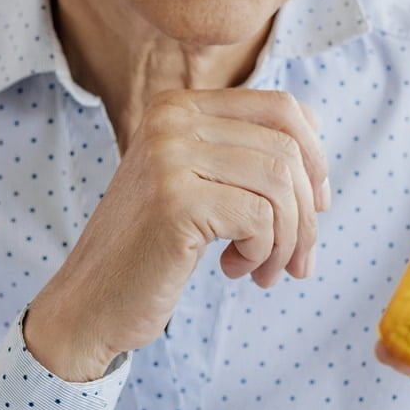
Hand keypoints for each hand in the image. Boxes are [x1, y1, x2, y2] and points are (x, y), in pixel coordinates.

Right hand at [27, 89, 328, 382]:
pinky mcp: (175, 202)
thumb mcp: (197, 186)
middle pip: (288, 149)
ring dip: (288, 241)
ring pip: (280, 185)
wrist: (90, 303)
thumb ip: (243, 159)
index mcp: (178, 106)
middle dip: (306, 214)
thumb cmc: (151, 250)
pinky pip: (259, 220)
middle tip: (296, 260)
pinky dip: (262, 254)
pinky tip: (234, 270)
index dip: (315, 158)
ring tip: (264, 271)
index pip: (282, 108)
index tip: (315, 206)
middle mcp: (171, 120)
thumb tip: (319, 163)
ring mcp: (169, 157)